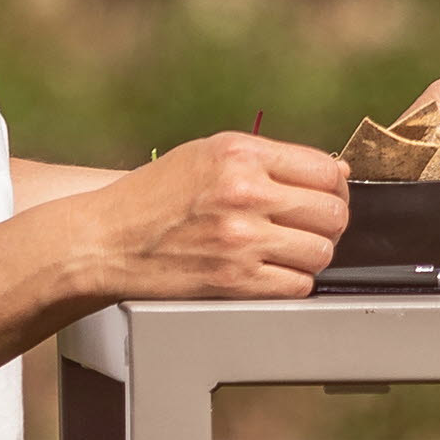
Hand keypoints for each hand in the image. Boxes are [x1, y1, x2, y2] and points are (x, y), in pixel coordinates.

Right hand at [94, 133, 348, 301]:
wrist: (104, 241)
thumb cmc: (154, 198)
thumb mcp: (207, 155)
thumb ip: (269, 160)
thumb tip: (335, 172)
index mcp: (239, 153)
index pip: (325, 169)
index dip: (335, 187)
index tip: (326, 196)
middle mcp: (243, 192)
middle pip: (332, 213)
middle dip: (328, 222)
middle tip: (309, 227)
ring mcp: (240, 239)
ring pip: (321, 252)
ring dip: (311, 254)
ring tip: (287, 249)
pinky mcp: (234, 281)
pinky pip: (298, 286)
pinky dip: (292, 281)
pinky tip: (271, 271)